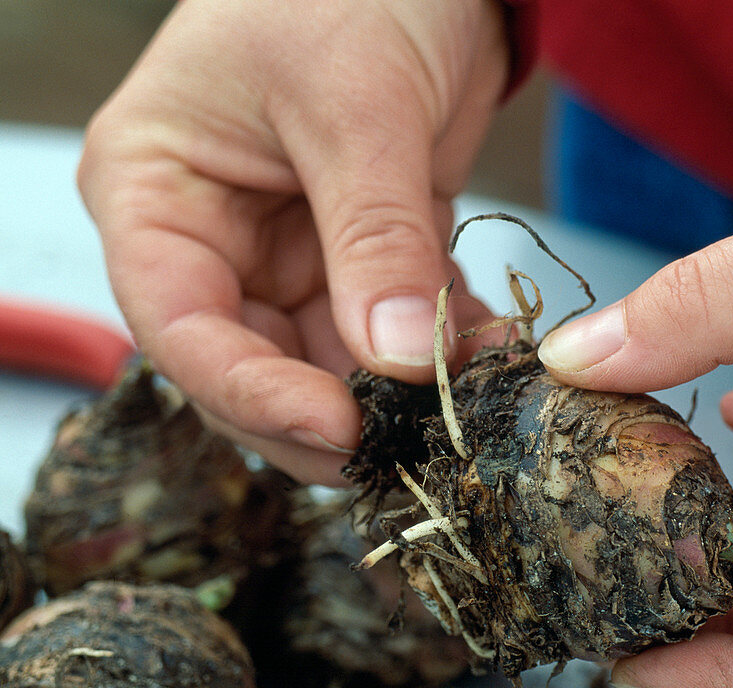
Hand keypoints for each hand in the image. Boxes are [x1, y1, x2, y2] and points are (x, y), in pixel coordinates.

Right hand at [78, 0, 508, 483]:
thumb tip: (395, 360)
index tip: (341, 429)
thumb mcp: (359, 108)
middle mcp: (213, 238)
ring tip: (467, 398)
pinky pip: (389, 329)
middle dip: (333, 413)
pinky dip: (437, 351)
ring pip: (328, 363)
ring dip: (397, 392)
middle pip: (252, 366)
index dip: (254, 394)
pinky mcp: (361, 257)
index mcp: (156, 193)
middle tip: (413, 443)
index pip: (182, 328)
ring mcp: (289, 253)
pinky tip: (486, 355)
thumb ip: (376, 238)